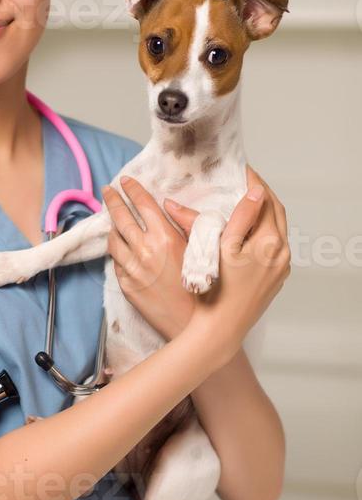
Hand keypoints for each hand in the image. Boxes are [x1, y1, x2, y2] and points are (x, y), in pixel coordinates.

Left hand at [101, 176, 200, 340]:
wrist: (193, 324)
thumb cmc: (206, 287)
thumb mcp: (202, 248)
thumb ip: (185, 223)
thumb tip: (168, 205)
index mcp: (165, 237)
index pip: (142, 204)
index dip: (132, 190)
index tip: (125, 181)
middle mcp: (145, 250)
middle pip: (120, 218)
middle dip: (112, 200)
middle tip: (108, 191)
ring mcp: (133, 269)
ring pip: (114, 240)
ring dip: (112, 227)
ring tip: (113, 220)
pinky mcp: (127, 285)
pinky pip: (117, 263)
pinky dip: (118, 253)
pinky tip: (121, 249)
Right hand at [189, 164, 290, 359]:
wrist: (220, 329)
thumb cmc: (216, 290)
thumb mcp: (222, 247)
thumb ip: (241, 217)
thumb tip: (255, 193)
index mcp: (271, 243)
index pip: (267, 201)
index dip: (255, 183)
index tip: (242, 170)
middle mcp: (282, 254)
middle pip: (276, 214)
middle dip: (261, 196)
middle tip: (243, 183)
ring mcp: (280, 269)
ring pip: (274, 232)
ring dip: (261, 215)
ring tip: (241, 205)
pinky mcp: (274, 280)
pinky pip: (271, 248)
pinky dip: (261, 234)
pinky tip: (244, 235)